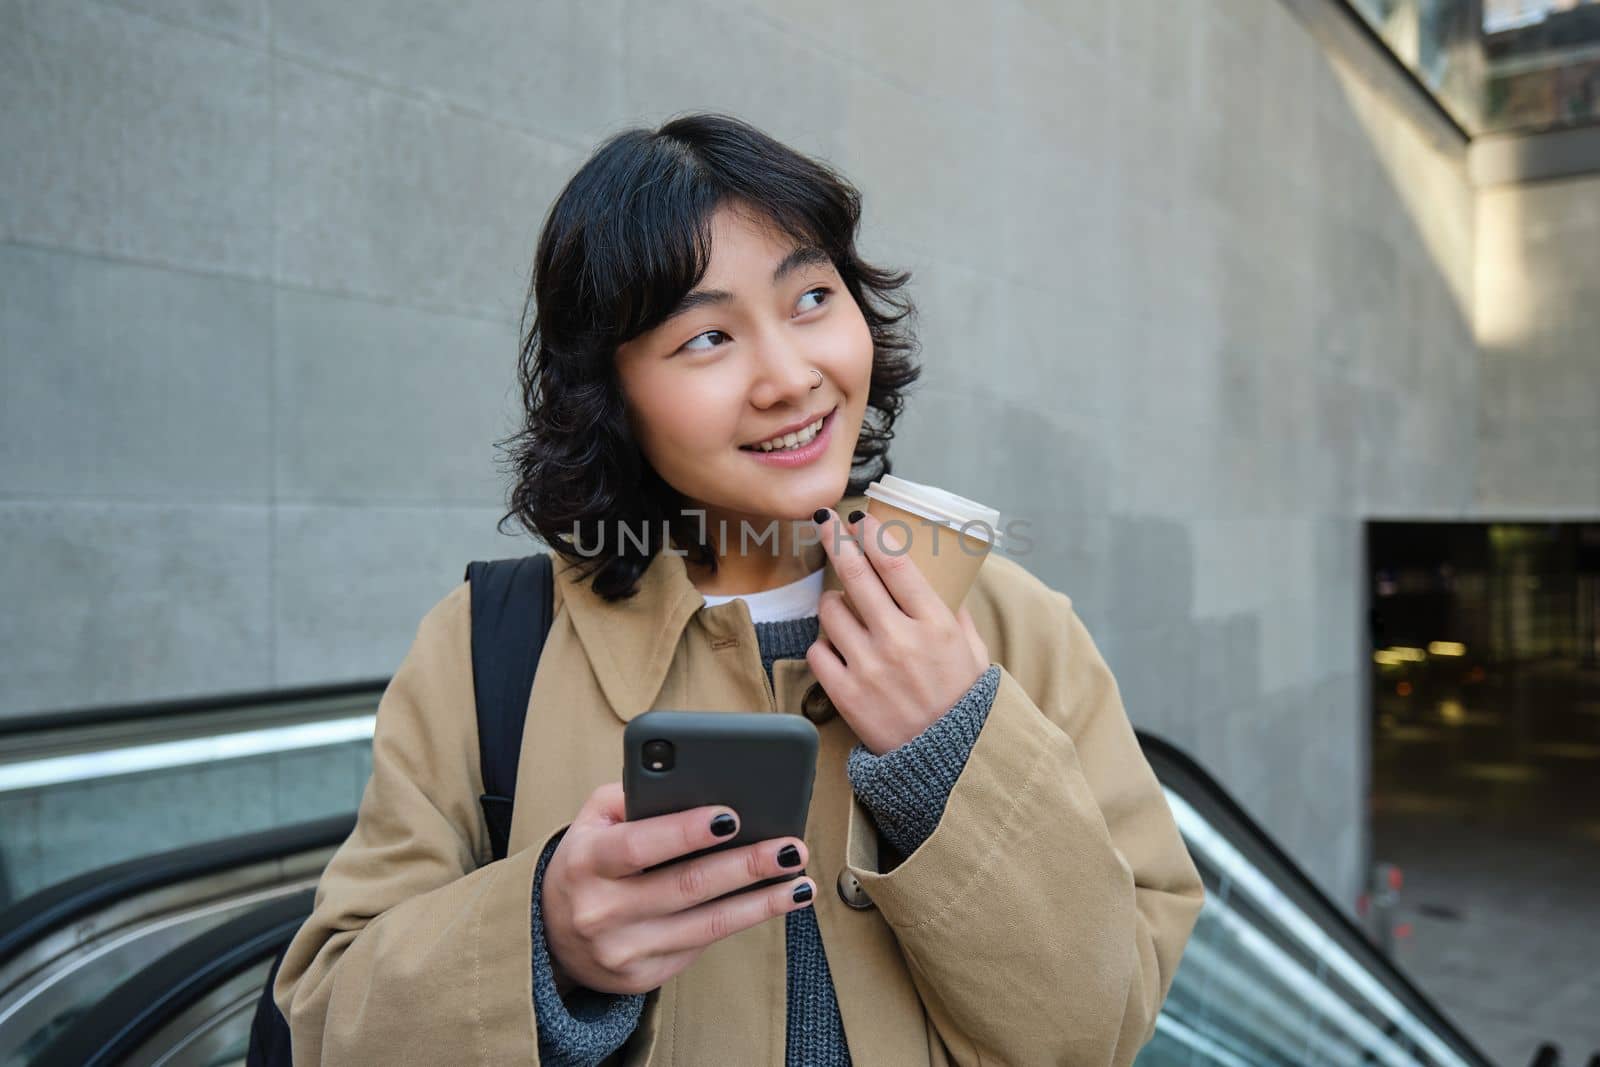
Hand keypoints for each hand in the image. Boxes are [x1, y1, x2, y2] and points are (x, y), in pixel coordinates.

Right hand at [540, 782, 814, 995]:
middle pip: (687, 886)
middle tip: (790, 847)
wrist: (552, 936)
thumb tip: (693, 783)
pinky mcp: (644, 976)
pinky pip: (702, 944)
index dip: (686, 831)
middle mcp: (602, 910)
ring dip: (762, 901)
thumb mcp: (592, 822)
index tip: (731, 816)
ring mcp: (624, 949)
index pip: (639, 845)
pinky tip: (775, 901)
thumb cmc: (589, 863)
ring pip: (706, 924)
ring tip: (800, 881)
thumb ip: (632, 795)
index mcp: (587, 862)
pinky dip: (744, 920)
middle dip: (746, 865)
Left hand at [807, 508, 989, 754]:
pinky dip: (824, 645)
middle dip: (836, 542)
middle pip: (855, 575)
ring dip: (833, 602)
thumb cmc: (965, 706)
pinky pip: (817, 651)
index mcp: (935, 625)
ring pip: (830, 611)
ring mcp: (869, 666)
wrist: (950, 764)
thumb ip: (958, 618)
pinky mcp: (845, 693)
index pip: (895, 563)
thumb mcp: (975, 655)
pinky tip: (839, 648)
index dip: (872, 534)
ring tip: (844, 608)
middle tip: (826, 524)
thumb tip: (944, 588)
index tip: (858, 519)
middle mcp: (900, 640)